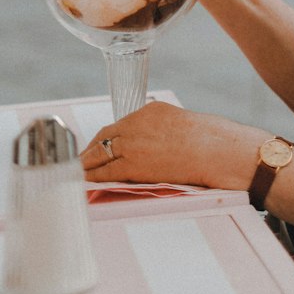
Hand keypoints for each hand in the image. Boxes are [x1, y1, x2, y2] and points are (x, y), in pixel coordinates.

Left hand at [81, 100, 263, 189]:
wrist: (216, 149)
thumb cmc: (207, 140)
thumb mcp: (178, 123)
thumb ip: (158, 130)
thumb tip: (148, 145)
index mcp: (149, 111)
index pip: (117, 126)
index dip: (102, 140)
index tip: (95, 149)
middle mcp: (136, 124)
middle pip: (103, 138)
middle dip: (89, 152)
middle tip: (80, 163)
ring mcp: (133, 143)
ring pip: (99, 155)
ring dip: (86, 165)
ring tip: (77, 175)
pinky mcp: (133, 164)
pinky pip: (105, 172)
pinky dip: (92, 177)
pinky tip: (85, 182)